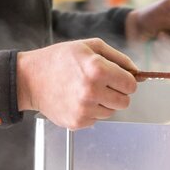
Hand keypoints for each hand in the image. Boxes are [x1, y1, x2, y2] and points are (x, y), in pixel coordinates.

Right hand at [16, 38, 138, 129]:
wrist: (30, 78)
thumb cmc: (60, 59)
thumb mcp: (89, 46)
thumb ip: (118, 58)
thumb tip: (138, 74)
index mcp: (98, 69)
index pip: (131, 85)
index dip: (126, 80)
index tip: (117, 78)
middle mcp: (92, 91)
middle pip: (125, 102)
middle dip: (117, 93)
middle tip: (101, 84)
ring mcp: (84, 109)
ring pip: (111, 112)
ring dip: (103, 103)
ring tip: (84, 90)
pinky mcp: (77, 122)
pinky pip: (96, 120)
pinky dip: (90, 111)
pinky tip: (76, 99)